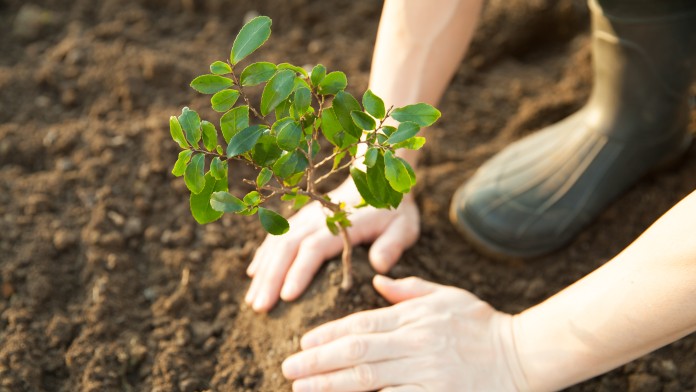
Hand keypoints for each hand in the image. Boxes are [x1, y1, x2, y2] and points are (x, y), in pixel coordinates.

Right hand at [245, 180, 419, 311]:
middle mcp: (317, 218)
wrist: (377, 179)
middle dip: (271, 278)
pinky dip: (263, 255)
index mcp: (341, 223)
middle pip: (287, 248)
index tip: (286, 297)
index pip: (314, 248)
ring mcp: (305, 217)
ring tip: (252, 301)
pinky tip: (254, 275)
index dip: (299, 271)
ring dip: (263, 272)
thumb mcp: (403, 226)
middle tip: (260, 308)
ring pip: (277, 243)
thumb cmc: (392, 210)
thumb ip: (392, 245)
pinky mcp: (300, 219)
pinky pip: (276, 236)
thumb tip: (379, 266)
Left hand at [282, 276, 526, 391]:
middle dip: (318, 362)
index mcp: (414, 318)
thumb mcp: (447, 296)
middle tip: (288, 369)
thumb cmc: (482, 324)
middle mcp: (415, 344)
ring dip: (331, 385)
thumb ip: (409, 290)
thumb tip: (377, 280)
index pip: (361, 325)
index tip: (303, 343)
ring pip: (368, 380)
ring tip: (303, 389)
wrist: (523, 355)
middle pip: (356, 353)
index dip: (328, 334)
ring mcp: (425, 374)